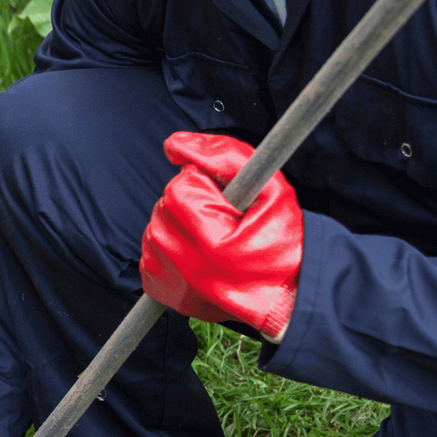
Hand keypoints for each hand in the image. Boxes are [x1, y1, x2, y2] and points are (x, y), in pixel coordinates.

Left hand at [139, 131, 302, 341]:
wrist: (286, 292)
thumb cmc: (283, 240)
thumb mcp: (270, 187)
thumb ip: (223, 155)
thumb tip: (174, 144)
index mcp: (211, 242)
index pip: (181, 187)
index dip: (206, 186)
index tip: (229, 203)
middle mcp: (185, 266)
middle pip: (165, 206)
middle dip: (191, 204)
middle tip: (224, 222)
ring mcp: (170, 281)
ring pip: (156, 226)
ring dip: (180, 224)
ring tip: (213, 239)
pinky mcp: (161, 291)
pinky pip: (150, 250)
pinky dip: (170, 245)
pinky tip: (197, 253)